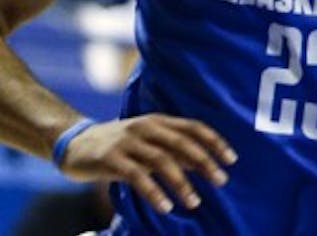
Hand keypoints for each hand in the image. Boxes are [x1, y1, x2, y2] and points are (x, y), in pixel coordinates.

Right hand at [59, 114, 235, 213]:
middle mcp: (145, 127)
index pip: (193, 127)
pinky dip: (154, 192)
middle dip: (205, 162)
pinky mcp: (110, 159)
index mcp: (158, 121)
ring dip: (181, 183)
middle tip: (221, 180)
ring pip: (161, 161)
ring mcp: (127, 142)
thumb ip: (174, 151)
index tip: (231, 159)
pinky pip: (136, 177)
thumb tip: (205, 164)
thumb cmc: (120, 146)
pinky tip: (165, 206)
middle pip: (182, 143)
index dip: (214, 142)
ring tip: (194, 202)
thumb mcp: (149, 143)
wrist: (75, 144)